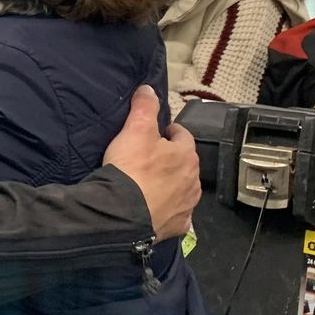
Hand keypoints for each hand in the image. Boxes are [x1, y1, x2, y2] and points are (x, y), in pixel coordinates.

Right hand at [102, 86, 200, 241]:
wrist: (121, 215)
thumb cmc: (131, 170)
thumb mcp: (135, 129)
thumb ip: (144, 107)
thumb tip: (148, 88)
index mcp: (186, 155)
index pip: (182, 136)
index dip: (168, 133)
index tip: (155, 134)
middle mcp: (193, 181)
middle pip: (185, 163)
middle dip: (171, 159)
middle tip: (148, 158)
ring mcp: (187, 205)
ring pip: (183, 189)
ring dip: (172, 184)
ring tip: (150, 184)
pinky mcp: (177, 225)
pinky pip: (177, 214)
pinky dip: (169, 209)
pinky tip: (156, 208)